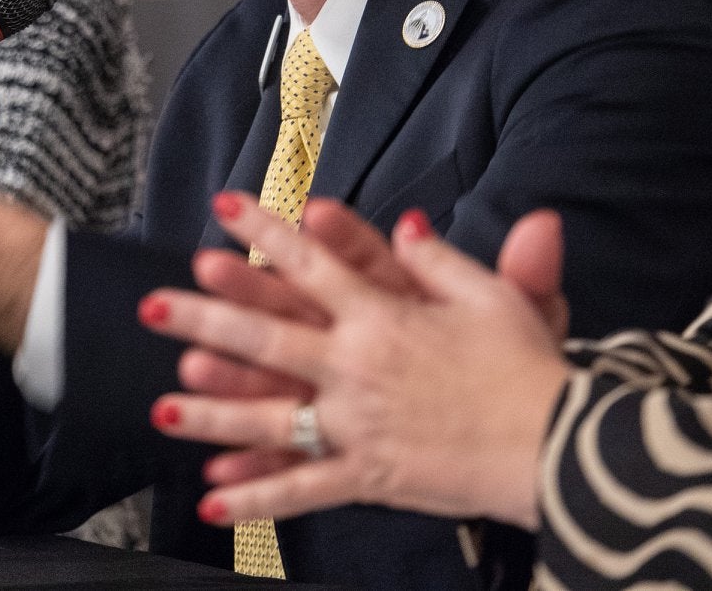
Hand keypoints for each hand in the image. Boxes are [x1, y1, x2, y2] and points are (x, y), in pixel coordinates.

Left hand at [141, 196, 570, 528]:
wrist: (558, 446)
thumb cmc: (528, 368)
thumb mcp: (491, 297)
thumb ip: (440, 261)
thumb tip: (407, 228)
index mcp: (383, 316)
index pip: (311, 264)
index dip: (264, 233)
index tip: (223, 210)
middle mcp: (357, 367)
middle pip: (266, 337)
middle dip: (202, 319)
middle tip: (152, 305)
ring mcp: (356, 424)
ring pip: (268, 417)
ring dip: (210, 411)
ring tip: (160, 408)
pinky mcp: (367, 474)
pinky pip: (301, 489)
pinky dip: (255, 497)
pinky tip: (210, 500)